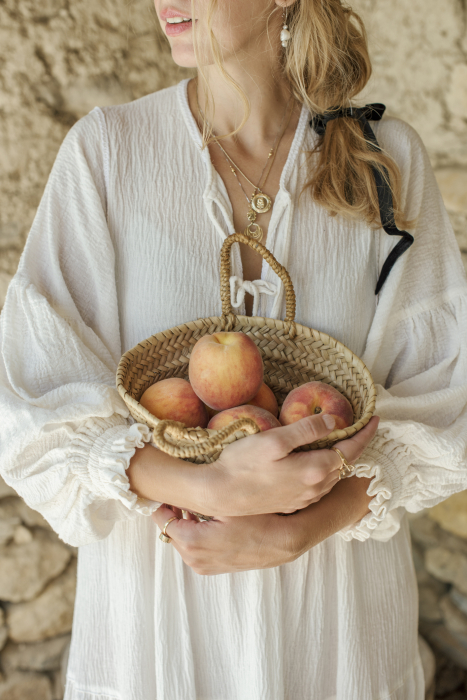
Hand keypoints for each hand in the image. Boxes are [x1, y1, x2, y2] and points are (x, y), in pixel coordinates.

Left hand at [152, 505, 301, 574]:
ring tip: (191, 504)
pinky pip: (193, 548)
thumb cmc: (256, 520)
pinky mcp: (212, 567)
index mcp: (193, 542)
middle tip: (178, 494)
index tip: (165, 490)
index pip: (163, 521)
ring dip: (183, 522)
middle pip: (170, 531)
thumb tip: (176, 489)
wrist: (281, 542)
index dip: (162, 504)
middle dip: (172, 512)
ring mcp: (203, 566)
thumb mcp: (226, 504)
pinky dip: (193, 533)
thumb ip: (197, 499)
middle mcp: (194, 559)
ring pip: (181, 540)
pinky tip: (204, 518)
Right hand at [200, 414, 379, 517]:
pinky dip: (326, 469)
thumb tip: (335, 421)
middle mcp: (315, 488)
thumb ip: (307, 430)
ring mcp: (304, 499)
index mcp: (315, 469)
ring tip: (343, 442)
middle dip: (355, 445)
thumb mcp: (275, 439)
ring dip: (341, 459)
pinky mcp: (291, 503)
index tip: (376, 419)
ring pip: (332, 475)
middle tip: (361, 427)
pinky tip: (318, 461)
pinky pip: (319, 485)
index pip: (351, 450)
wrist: (219, 493)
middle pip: (344, 464)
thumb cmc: (242, 463)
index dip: (365, 433)